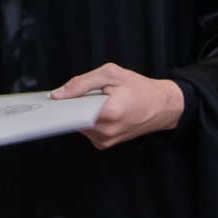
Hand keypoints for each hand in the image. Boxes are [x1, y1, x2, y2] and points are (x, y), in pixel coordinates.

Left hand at [52, 63, 183, 149]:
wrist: (162, 106)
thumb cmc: (140, 89)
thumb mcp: (111, 74)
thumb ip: (82, 83)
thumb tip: (58, 93)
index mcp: (109, 114)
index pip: (72, 113)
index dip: (61, 104)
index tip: (54, 98)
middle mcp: (106, 132)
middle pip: (73, 119)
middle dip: (71, 106)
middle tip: (79, 94)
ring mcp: (106, 141)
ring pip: (78, 125)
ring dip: (79, 113)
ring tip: (94, 101)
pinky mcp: (105, 143)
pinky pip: (86, 130)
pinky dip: (86, 119)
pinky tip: (96, 110)